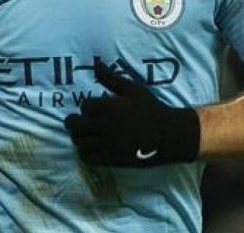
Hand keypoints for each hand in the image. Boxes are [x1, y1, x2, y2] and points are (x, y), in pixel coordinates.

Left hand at [64, 61, 199, 166]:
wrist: (170, 134)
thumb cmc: (152, 109)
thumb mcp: (133, 89)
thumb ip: (111, 78)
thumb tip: (95, 63)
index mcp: (110, 107)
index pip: (84, 106)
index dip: (87, 107)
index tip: (94, 110)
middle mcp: (106, 125)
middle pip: (75, 125)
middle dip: (73, 123)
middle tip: (79, 123)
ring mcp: (108, 144)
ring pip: (80, 142)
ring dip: (79, 138)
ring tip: (86, 135)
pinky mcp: (112, 159)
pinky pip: (88, 158)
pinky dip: (85, 153)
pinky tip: (91, 148)